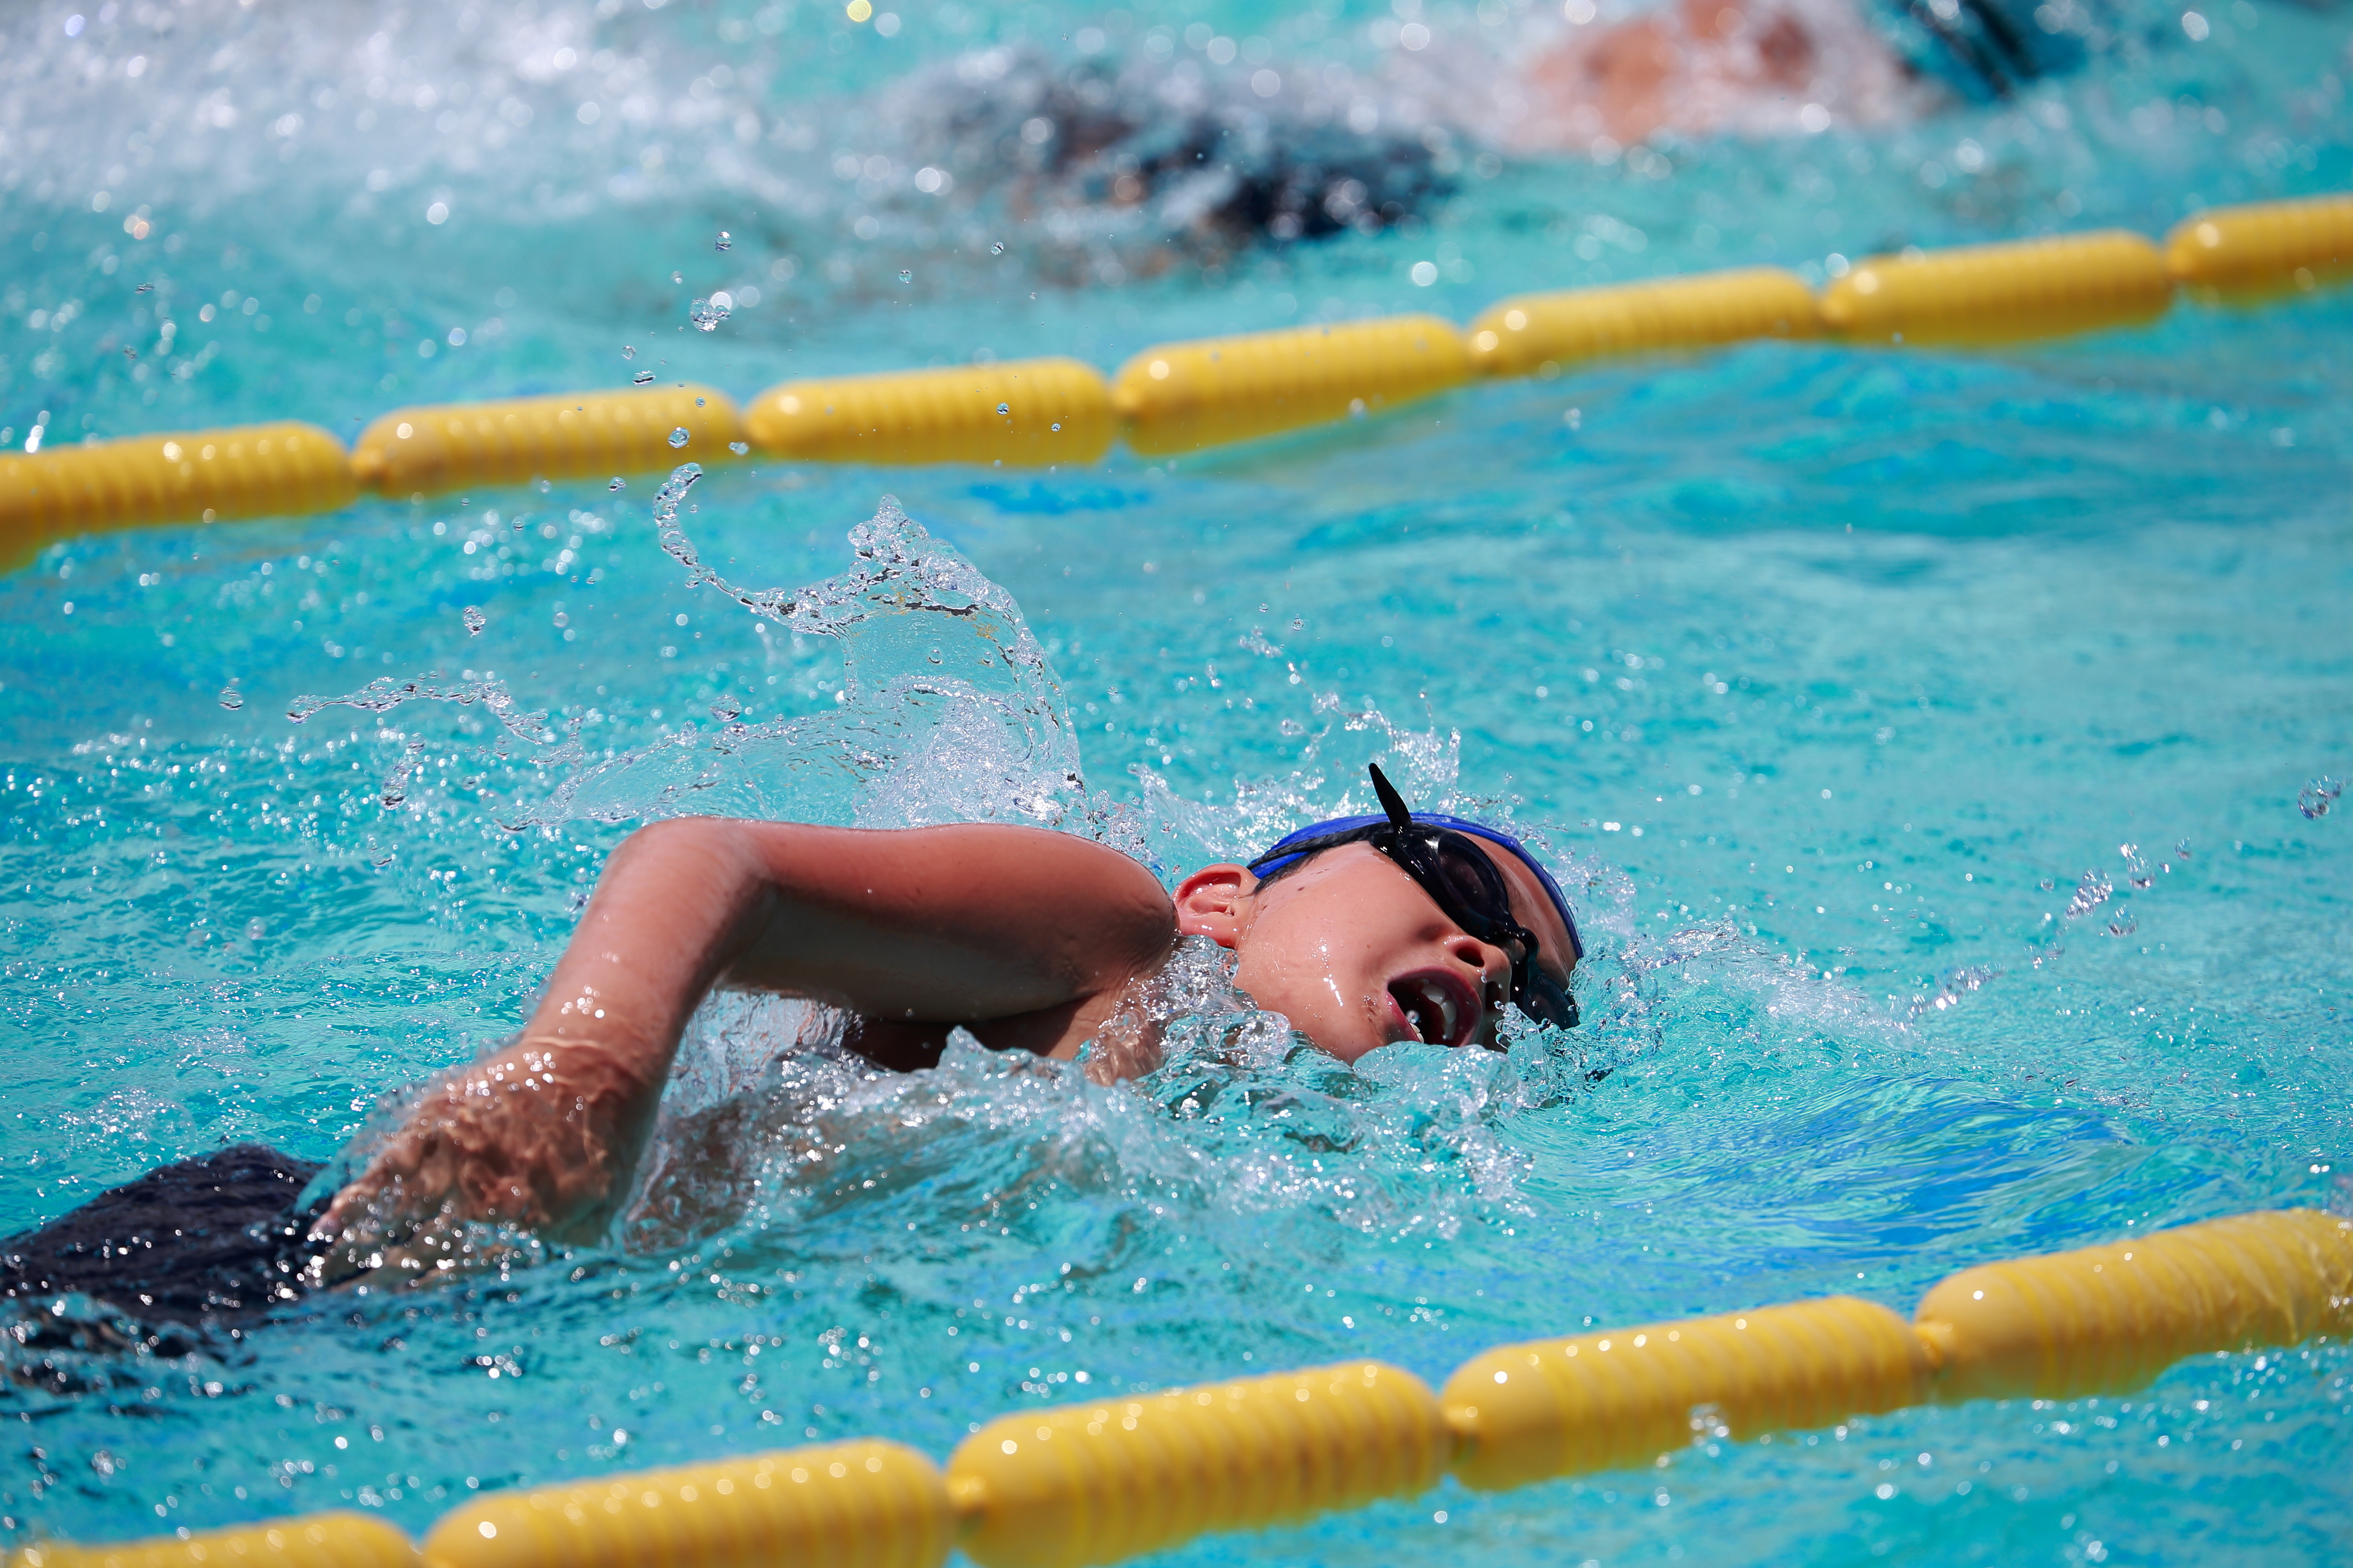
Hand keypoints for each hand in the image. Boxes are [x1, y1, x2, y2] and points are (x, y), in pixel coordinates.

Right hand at [309, 1037, 634, 1286]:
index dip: (426, 1302)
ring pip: (392, 1216)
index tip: (396, 1325)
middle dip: (376, 1288)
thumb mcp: (602, 1213)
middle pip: (417, 1255)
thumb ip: (564, 1259)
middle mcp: (482, 1196)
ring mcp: (454, 1157)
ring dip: (351, 1252)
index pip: (463, 1278)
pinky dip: (352, 1200)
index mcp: (522, 1226)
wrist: (595, 1063)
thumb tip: (530, 1297)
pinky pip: (385, 1170)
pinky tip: (326, 1227)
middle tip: (340, 1317)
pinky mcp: (437, 1124)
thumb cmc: (606, 1144)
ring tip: (318, 1282)